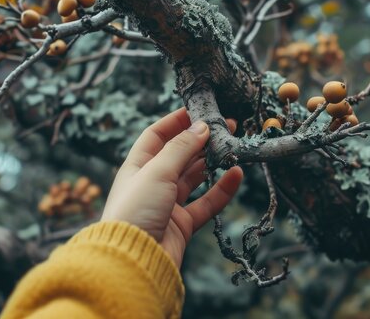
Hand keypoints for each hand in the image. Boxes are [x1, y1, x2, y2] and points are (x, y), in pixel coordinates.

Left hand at [101, 107, 242, 265]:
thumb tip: (201, 126)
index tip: (199, 109)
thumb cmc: (135, 211)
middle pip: (179, 155)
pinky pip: (206, 203)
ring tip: (233, 148)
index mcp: (137, 166)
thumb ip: (181, 148)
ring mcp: (167, 204)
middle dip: (201, 140)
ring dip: (213, 163)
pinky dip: (221, 190)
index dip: (176, 122)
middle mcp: (151, 183)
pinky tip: (236, 176)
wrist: (132, 261)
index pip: (157, 136)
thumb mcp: (157, 172)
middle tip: (226, 126)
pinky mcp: (182, 225)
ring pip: (194, 178)